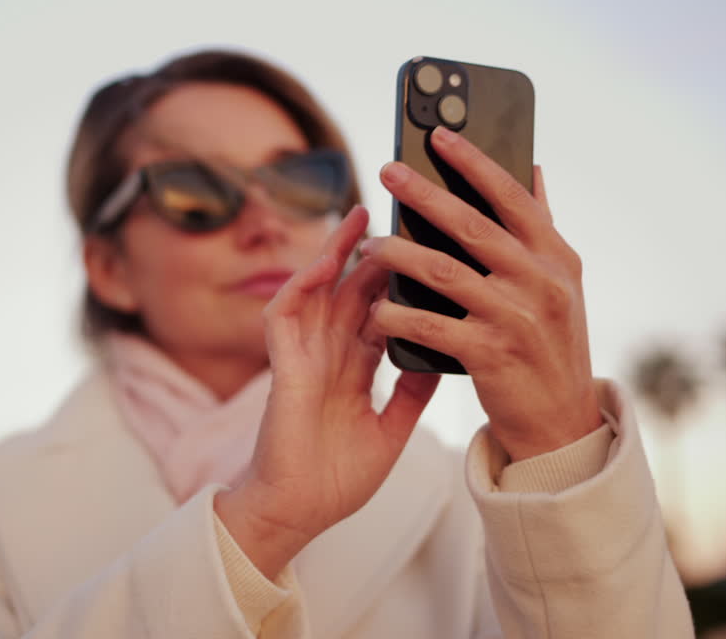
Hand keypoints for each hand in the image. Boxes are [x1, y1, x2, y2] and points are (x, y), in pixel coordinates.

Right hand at [214, 205, 440, 578]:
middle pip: (353, 290)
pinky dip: (303, 285)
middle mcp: (330, 355)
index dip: (401, 281)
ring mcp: (304, 356)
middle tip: (403, 212)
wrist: (300, 513)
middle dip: (376, 252)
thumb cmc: (337, 479)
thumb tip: (443, 357)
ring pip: (319, 289)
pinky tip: (326, 262)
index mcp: (355, 369)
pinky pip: (286, 314)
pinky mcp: (282, 366)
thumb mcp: (390, 431)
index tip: (431, 250)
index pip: (380, 311)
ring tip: (363, 214)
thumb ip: (410, 394)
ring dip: (337, 251)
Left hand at [360, 126, 602, 462]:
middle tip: (386, 169)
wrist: (561, 423)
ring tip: (368, 245)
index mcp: (557, 256)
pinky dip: (398, 315)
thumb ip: (541, 228)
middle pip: (471, 225)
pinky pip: (430, 324)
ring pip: (443, 271)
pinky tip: (375, 309)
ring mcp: (516, 317)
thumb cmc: (552, 344)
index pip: (513, 195)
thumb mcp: (561, 284)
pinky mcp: (490, 354)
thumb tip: (533, 169)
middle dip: (424, 194)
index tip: (438, 134)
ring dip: (399, 254)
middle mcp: (541, 281)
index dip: (475, 162)